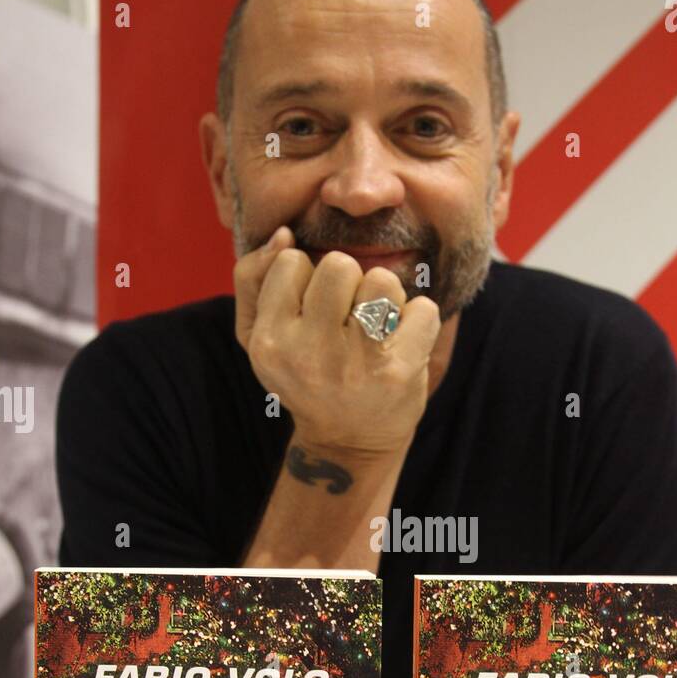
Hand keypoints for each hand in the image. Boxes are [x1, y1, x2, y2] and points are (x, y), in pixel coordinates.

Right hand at [234, 227, 441, 456]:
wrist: (348, 442)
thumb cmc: (303, 374)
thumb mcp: (257, 334)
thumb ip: (253, 276)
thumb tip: (284, 235)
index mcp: (270, 342)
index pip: (292, 262)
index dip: (308, 276)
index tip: (314, 308)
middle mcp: (310, 355)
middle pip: (338, 264)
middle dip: (349, 280)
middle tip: (349, 314)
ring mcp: (357, 365)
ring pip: (382, 280)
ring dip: (386, 296)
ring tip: (377, 325)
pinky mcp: (399, 373)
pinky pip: (423, 309)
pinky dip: (419, 320)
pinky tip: (402, 342)